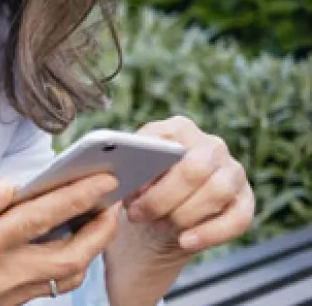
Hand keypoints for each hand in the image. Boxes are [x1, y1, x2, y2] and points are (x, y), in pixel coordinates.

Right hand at [0, 174, 121, 305]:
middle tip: (113, 202)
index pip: (42, 217)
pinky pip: (49, 286)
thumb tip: (8, 186)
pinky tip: (65, 244)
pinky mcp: (5, 304)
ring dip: (90, 248)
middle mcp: (1, 274)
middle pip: (71, 254)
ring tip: (96, 221)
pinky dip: (67, 264)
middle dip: (101, 228)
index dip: (78, 196)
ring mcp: (6, 294)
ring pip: (66, 275)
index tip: (104, 179)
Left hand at [121, 115, 254, 260]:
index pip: (167, 141)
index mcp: (179, 129)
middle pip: (195, 168)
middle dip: (163, 197)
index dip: (148, 168)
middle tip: (139, 215)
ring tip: (159, 226)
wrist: (160, 219)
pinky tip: (185, 241)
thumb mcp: (130, 178)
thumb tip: (126, 180)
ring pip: (217, 191)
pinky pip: (238, 219)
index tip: (131, 190)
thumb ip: (129, 172)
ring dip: (183, 214)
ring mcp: (233, 172)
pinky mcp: (246, 201)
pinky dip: (209, 233)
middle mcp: (211, 145)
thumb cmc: (143, 191)